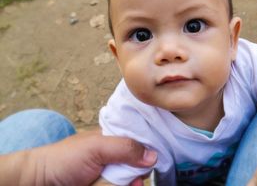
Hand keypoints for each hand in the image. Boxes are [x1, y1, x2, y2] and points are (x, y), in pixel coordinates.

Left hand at [32, 129, 156, 185]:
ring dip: (133, 183)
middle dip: (140, 173)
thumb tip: (153, 155)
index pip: (139, 140)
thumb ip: (124, 147)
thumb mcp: (96, 147)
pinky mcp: (106, 185)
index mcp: (113, 138)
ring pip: (131, 179)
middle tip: (135, 180)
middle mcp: (114, 156)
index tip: (153, 158)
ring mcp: (110, 174)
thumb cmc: (64, 159)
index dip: (148, 149)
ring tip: (131, 185)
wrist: (40, 183)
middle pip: (138, 163)